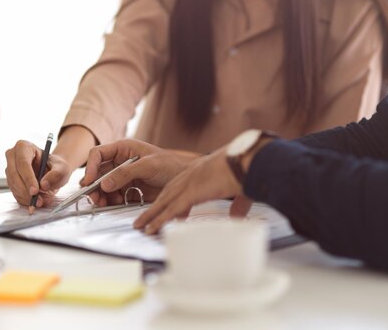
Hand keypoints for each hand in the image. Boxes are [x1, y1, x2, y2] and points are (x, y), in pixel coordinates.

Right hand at [5, 140, 72, 210]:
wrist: (53, 172)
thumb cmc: (56, 166)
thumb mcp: (62, 168)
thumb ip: (56, 174)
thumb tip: (44, 185)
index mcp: (23, 146)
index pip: (23, 163)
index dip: (28, 178)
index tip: (35, 191)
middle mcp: (13, 156)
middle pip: (14, 175)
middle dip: (26, 190)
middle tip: (38, 200)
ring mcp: (10, 169)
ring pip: (13, 186)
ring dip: (26, 197)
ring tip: (41, 201)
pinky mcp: (11, 181)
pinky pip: (15, 193)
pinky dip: (25, 200)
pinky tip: (36, 201)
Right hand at [81, 139, 197, 205]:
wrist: (185, 181)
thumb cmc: (170, 165)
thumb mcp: (148, 165)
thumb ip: (126, 173)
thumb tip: (104, 183)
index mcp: (123, 149)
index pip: (98, 154)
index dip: (90, 167)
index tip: (89, 181)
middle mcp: (120, 162)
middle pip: (98, 173)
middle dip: (94, 185)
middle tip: (93, 197)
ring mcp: (123, 177)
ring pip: (104, 186)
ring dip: (101, 195)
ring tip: (103, 203)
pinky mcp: (128, 190)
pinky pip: (113, 196)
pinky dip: (110, 201)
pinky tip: (114, 203)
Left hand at [133, 147, 251, 233]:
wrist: (248, 159)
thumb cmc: (249, 169)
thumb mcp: (242, 190)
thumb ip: (239, 205)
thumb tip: (238, 217)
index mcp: (203, 172)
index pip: (183, 187)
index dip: (173, 199)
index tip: (168, 211)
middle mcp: (191, 176)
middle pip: (167, 194)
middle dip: (155, 207)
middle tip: (144, 218)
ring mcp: (189, 184)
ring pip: (164, 202)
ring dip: (150, 215)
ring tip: (139, 226)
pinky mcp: (190, 193)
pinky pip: (170, 210)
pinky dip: (158, 220)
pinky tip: (149, 229)